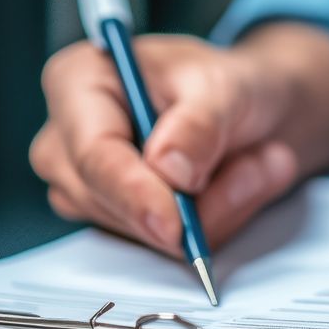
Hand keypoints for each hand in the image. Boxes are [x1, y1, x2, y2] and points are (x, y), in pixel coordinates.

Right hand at [30, 21, 328, 252]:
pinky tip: (238, 184)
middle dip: (185, 202)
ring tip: (255, 163)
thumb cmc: (228, 86)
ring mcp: (89, 186)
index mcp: (78, 82)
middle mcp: (69, 139)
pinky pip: (166, 246)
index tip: (174, 225)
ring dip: (212, 209)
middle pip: (105, 201)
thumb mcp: (226, 87)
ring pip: (140, 232)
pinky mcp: (119, 221)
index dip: (134, 194)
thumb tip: (168, 171)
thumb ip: (199, 124)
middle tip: (258, 166)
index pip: (92, 155)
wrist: (258, 111)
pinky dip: (214, 222)